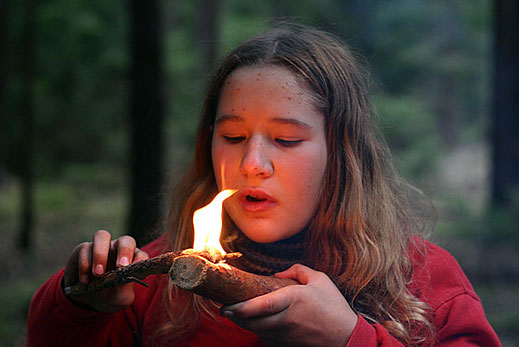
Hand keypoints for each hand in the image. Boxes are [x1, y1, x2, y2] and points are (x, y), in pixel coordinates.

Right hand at [63, 230, 148, 312]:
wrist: (85, 299)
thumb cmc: (109, 296)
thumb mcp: (119, 299)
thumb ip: (124, 291)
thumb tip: (125, 281)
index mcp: (132, 260)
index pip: (141, 255)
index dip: (140, 259)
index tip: (134, 269)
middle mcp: (118, 249)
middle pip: (126, 240)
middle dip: (124, 251)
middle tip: (120, 266)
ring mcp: (101, 247)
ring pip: (102, 236)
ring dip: (100, 254)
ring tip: (98, 274)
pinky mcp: (83, 249)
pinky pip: (84, 249)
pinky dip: (85, 265)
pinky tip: (85, 281)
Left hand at [219, 264, 357, 345]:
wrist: (346, 338)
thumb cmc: (334, 307)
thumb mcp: (320, 280)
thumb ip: (298, 270)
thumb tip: (278, 274)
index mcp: (294, 299)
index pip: (262, 305)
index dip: (242, 308)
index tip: (227, 305)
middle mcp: (287, 319)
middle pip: (253, 321)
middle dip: (235, 316)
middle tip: (225, 308)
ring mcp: (285, 335)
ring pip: (256, 330)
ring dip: (244, 323)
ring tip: (235, 313)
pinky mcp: (286, 345)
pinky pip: (265, 337)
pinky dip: (257, 330)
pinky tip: (255, 322)